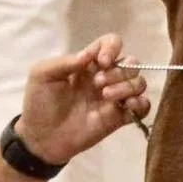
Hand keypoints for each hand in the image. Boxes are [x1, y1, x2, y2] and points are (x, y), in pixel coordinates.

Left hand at [15, 34, 148, 163]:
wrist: (40, 137)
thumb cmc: (39, 103)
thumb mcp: (42, 75)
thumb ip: (65, 61)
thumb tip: (91, 54)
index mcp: (88, 64)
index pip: (111, 43)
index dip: (112, 47)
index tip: (102, 62)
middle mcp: (105, 77)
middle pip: (131, 63)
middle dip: (119, 71)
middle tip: (98, 85)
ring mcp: (113, 98)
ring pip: (139, 83)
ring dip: (128, 86)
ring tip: (106, 97)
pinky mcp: (118, 118)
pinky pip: (143, 106)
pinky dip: (141, 104)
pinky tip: (127, 106)